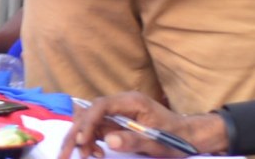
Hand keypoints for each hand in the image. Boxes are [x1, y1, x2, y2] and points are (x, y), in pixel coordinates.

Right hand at [66, 93, 224, 158]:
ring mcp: (116, 112)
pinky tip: (94, 153)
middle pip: (89, 113)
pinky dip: (90, 141)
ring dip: (80, 139)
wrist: (190, 136)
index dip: (88, 123)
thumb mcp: (158, 142)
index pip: (100, 106)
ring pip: (89, 122)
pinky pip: (96, 129)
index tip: (82, 142)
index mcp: (131, 101)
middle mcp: (120, 103)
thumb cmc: (177, 138)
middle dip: (76, 134)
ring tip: (77, 157)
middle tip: (64, 155)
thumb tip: (107, 141)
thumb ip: (133, 140)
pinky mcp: (116, 122)